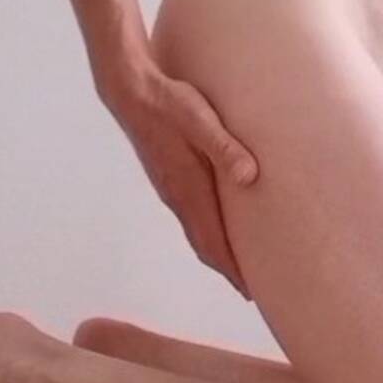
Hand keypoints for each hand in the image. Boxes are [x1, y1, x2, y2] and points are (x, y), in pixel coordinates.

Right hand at [105, 63, 257, 298]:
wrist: (130, 90)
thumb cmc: (167, 102)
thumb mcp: (200, 120)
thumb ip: (225, 147)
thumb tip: (249, 177)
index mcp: (187, 190)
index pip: (212, 243)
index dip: (232, 270)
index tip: (252, 292)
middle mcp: (177, 196)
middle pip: (204, 245)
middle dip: (227, 269)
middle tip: (252, 289)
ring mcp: (170, 188)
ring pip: (197, 231)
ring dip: (217, 250)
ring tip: (240, 262)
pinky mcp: (168, 176)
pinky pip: (191, 215)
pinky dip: (207, 230)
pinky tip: (219, 222)